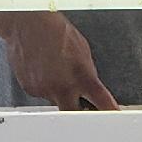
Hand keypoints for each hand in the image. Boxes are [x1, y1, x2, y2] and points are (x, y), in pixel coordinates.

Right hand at [0, 13, 119, 109]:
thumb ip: (88, 72)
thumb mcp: (83, 50)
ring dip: (59, 92)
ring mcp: (45, 91)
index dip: (110, 112)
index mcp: (82, 76)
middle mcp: (63, 87)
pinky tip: (43, 70)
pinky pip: (42, 94)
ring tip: (55, 70)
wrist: (28, 24)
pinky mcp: (31, 90)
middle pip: (76, 115)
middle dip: (80, 112)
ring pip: (57, 102)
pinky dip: (45, 85)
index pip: (102, 102)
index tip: (114, 117)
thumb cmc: (55, 31)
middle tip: (82, 106)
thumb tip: (91, 86)